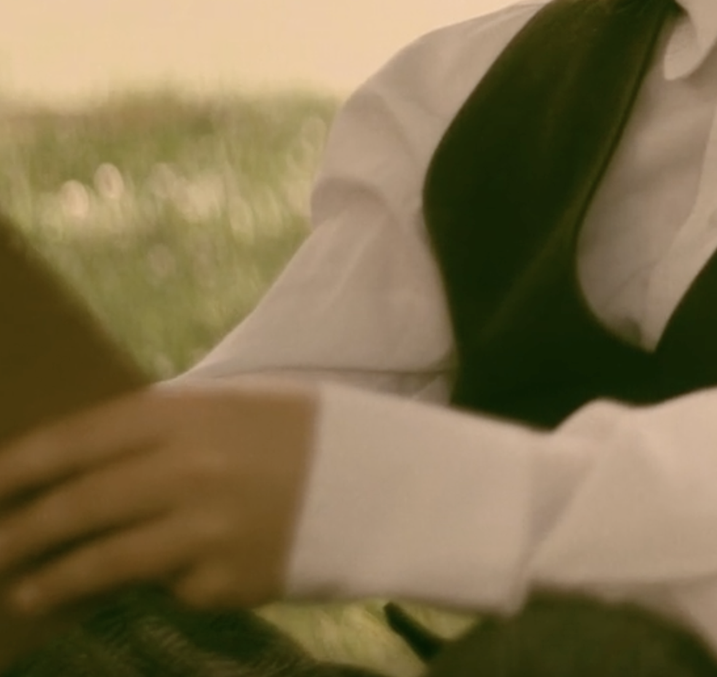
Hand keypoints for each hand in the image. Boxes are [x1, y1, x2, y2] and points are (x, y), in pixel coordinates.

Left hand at [0, 383, 314, 614]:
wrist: (392, 484)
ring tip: (27, 595)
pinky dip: (167, 584)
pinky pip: (174, 587)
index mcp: (186, 415)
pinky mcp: (227, 581)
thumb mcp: (234, 408)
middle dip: (21, 532)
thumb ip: (164, 431)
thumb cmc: (305, 435)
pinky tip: (176, 577)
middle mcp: (187, 472)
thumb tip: (83, 465)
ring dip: (56, 581)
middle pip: (78, 508)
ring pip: (105, 562)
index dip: (19, 466)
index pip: (76, 440)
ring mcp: (206, 532)